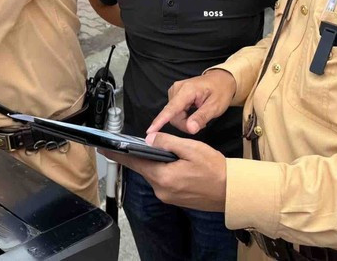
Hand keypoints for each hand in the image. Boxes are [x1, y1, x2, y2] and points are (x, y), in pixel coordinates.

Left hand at [101, 133, 226, 210]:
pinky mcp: (175, 199)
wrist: (232, 191)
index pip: (134, 162)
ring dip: (156, 163)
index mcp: (163, 177)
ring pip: (155, 174)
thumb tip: (148, 138)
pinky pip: (164, 181)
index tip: (104, 148)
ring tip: (166, 151)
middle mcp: (161, 190)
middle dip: (141, 155)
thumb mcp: (191, 148)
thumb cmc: (215, 169)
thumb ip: (167, 142)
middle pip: (144, 168)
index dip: (118, 154)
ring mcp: (168, 197)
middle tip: (140, 142)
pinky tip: (174, 164)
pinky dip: (164, 171)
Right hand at [147, 69, 236, 135]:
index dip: (160, 121)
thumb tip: (190, 129)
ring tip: (199, 117)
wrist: (221, 80)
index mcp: (187, 90)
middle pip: (173, 115)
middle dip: (185, 124)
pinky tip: (193, 113)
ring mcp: (174, 91)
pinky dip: (184, 116)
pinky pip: (174, 112)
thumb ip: (201, 117)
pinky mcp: (174, 95)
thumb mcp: (215, 106)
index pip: (171, 109)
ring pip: (173, 115)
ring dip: (185, 121)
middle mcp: (177, 89)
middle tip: (201, 124)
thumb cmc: (220, 92)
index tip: (150, 131)